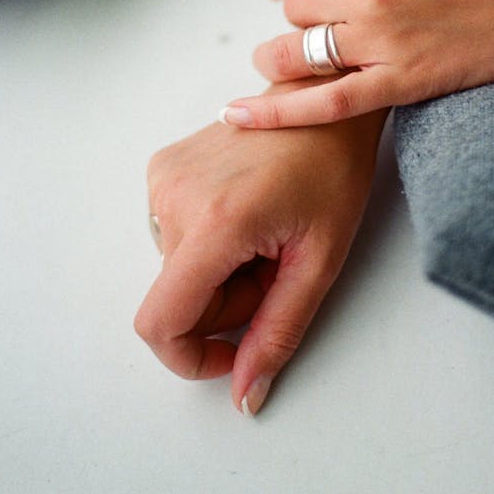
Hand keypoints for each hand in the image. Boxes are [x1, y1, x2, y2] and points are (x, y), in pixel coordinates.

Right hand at [134, 102, 384, 414]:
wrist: (323, 100)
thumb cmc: (333, 169)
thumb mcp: (318, 260)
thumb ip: (277, 331)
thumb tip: (243, 393)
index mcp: (216, 220)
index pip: (160, 322)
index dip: (190, 357)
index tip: (232, 350)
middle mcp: (175, 195)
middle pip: (177, 298)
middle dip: (226, 301)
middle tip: (275, 265)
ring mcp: (163, 176)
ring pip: (175, 268)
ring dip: (218, 271)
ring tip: (264, 234)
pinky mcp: (163, 166)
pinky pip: (172, 234)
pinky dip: (206, 241)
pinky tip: (245, 212)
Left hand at [220, 0, 493, 127]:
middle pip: (293, 8)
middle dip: (295, 13)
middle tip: (308, 18)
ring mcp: (383, 40)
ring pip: (297, 52)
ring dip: (278, 57)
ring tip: (278, 59)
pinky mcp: (401, 83)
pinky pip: (325, 102)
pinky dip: (276, 112)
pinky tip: (239, 114)